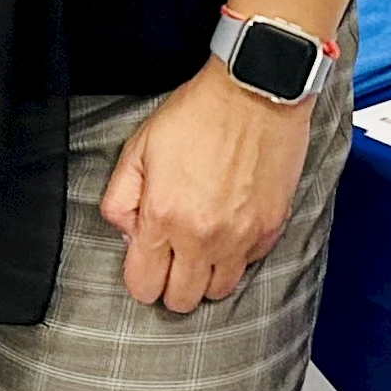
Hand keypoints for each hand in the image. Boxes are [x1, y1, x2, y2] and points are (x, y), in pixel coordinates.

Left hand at [98, 63, 309, 314]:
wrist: (255, 90)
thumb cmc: (199, 113)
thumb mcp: (139, 147)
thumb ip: (120, 198)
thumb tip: (127, 233)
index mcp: (164, 218)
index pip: (143, 286)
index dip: (140, 278)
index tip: (145, 263)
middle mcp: (203, 237)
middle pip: (181, 300)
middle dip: (170, 284)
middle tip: (172, 258)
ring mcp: (241, 237)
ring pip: (219, 291)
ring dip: (205, 275)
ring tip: (201, 247)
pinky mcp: (270, 228)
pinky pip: (249, 264)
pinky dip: (237, 255)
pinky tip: (229, 227)